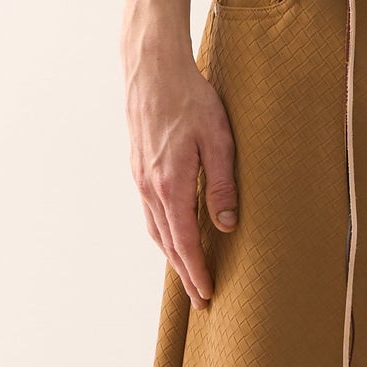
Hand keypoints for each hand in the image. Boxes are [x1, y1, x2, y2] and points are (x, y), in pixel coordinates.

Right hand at [127, 41, 238, 307]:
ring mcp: (141, 177)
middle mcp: (150, 187)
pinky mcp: (140, 167)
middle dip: (184, 272)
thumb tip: (226, 225)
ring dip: (172, 254)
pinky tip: (175, 233)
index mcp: (170, 184)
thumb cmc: (190, 98)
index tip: (207, 295)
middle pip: (166, 243)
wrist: (152, 68)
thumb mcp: (218, 139)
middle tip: (201, 298)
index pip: (183, 242)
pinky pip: (151, 211)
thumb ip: (222, 184)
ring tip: (190, 273)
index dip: (196, 271)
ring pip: (155, 228)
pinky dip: (164, 231)